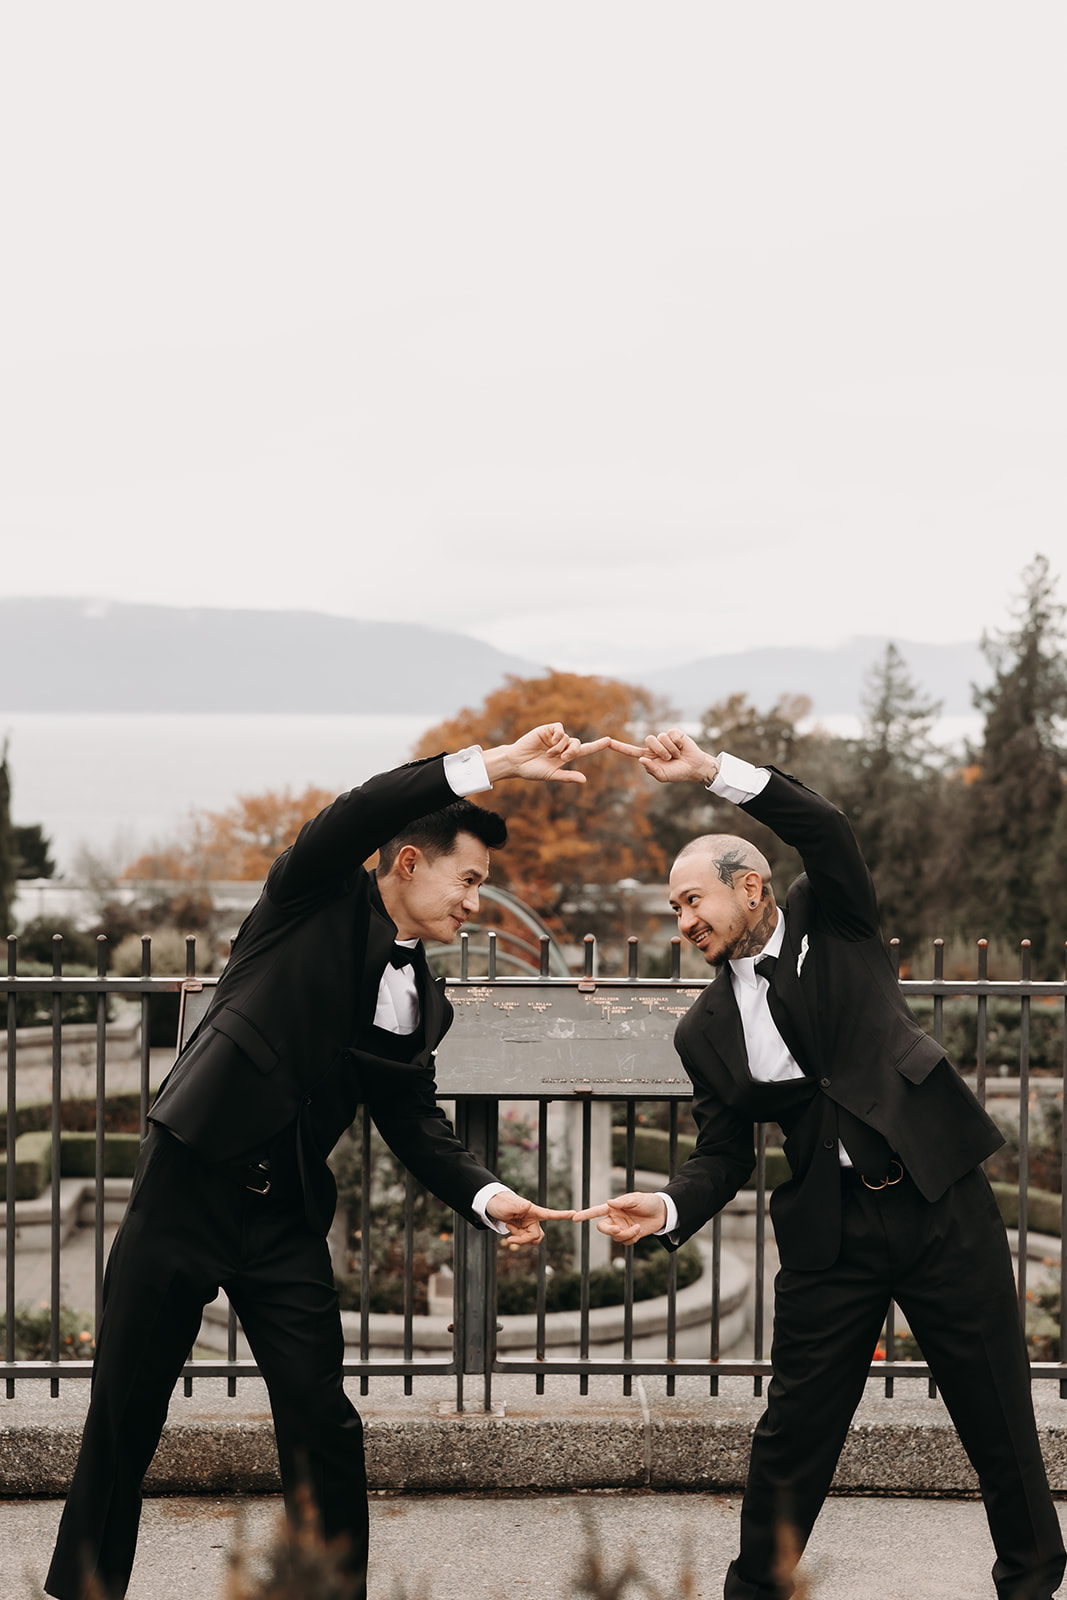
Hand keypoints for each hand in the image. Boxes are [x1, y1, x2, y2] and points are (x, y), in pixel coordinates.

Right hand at [483, 724, 609, 784]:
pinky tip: (550, 743)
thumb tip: (584, 780)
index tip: (610, 740)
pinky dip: (558, 736)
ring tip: (549, 754)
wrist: (516, 763)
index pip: (585, 749)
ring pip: (568, 738)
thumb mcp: (552, 776)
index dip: (597, 745)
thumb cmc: (533, 771)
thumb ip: (568, 777)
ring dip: (561, 747)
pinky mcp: (547, 730)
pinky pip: (560, 729)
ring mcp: (555, 737)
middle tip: (563, 758)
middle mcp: (562, 745)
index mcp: (566, 756)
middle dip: (574, 751)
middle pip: (578, 744)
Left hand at [485, 1191, 574, 1245]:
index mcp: (533, 1210)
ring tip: (509, 1229)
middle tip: (510, 1239)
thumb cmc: (500, 1202)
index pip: (550, 1214)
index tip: (575, 1214)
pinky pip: (524, 1240)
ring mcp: (529, 1224)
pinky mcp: (524, 1229)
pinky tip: (509, 1229)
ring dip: (520, 1239)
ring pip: (531, 1240)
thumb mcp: (506, 1205)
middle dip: (524, 1240)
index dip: (562, 1215)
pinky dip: (516, 1239)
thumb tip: (528, 1205)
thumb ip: (518, 1206)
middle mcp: (533, 1218)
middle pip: (537, 1236)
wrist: (492, 1205)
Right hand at [572, 1191, 667, 1244]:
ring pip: (615, 1237)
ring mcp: (621, 1228)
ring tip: (638, 1227)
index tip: (574, 1217)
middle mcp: (615, 1218)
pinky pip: (625, 1242)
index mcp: (613, 1208)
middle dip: (609, 1231)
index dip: (585, 1214)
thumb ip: (622, 1202)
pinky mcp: (629, 1236)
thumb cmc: (648, 1201)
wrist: (662, 1212)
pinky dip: (632, 1239)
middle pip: (602, 1228)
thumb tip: (609, 1202)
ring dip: (626, 1235)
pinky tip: (639, 1231)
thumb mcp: (636, 1199)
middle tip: (618, 1229)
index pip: (596, 1211)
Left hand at [608, 729, 718, 785]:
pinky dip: (677, 743)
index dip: (619, 746)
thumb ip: (651, 770)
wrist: (694, 767)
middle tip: (670, 759)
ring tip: (677, 755)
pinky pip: (671, 734)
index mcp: (648, 756)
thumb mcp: (663, 776)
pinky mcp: (674, 733)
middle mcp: (654, 746)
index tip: (607, 742)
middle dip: (660, 751)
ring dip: (670, 749)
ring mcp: (664, 739)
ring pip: (660, 737)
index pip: (631, 750)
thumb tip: (641, 760)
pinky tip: (681, 747)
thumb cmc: (677, 772)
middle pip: (648, 740)